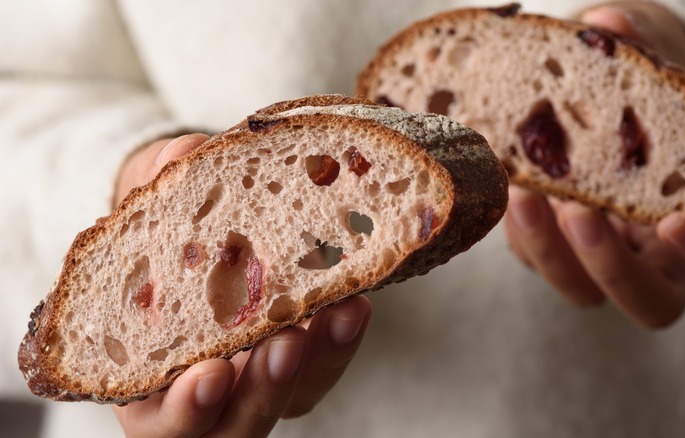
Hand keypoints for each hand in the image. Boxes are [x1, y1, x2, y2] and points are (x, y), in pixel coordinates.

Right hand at [112, 134, 372, 436]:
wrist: (201, 223)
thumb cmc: (159, 231)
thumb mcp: (147, 203)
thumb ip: (153, 184)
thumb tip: (183, 153)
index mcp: (151, 373)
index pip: (162, 420)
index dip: (185, 409)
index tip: (208, 375)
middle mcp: (211, 385)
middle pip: (241, 424)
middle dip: (265, 390)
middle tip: (286, 343)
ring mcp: (260, 370)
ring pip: (296, 395)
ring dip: (323, 358)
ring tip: (345, 308)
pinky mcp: (305, 345)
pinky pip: (327, 357)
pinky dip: (343, 333)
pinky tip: (358, 295)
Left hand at [504, 2, 684, 328]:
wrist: (612, 87)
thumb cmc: (648, 73)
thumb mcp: (654, 48)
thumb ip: (640, 39)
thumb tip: (607, 22)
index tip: (675, 223)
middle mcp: (661, 242)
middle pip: (652, 300)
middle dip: (609, 265)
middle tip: (578, 210)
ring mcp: (607, 248)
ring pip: (582, 289)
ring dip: (547, 248)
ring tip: (522, 191)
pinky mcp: (555, 239)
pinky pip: (535, 255)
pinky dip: (515, 227)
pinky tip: (498, 182)